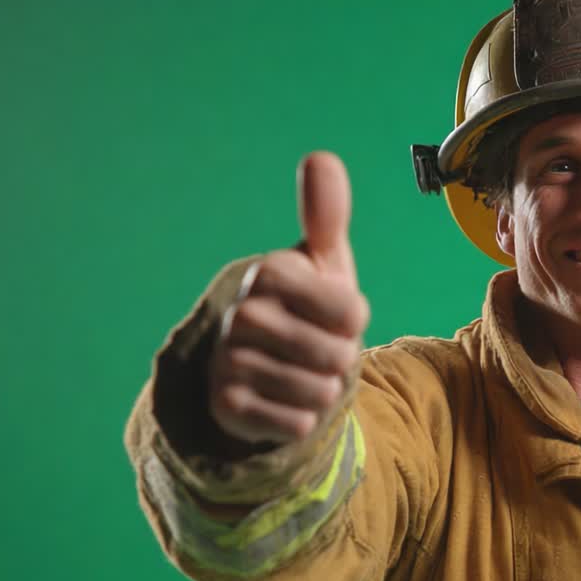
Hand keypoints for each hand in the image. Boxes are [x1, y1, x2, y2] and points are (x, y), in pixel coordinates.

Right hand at [210, 152, 368, 443]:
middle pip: (338, 356)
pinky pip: (297, 423)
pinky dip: (302, 419)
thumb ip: (326, 215)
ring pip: (319, 393)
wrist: (260, 367)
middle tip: (317, 349)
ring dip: (322, 391)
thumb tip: (321, 157)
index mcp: (271, 273)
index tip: (334, 314)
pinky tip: (282, 400)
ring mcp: (229, 360)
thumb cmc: (305, 307)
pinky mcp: (224, 404)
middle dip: (340, 361)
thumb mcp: (322, 263)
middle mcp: (243, 313)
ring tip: (301, 373)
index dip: (355, 321)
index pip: (353, 313)